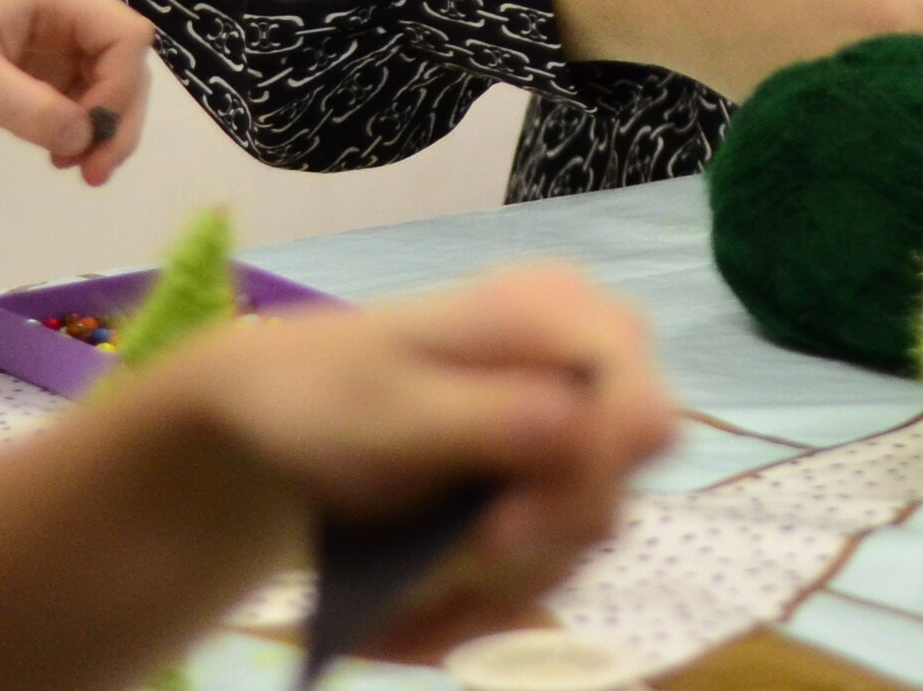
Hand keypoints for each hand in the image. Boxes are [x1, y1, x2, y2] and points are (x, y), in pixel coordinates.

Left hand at [0, 0, 152, 181]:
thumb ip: (32, 109)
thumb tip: (86, 141)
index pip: (125, 36)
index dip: (120, 86)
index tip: (91, 135)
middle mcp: (67, 13)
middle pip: (123, 62)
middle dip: (117, 117)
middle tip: (98, 173)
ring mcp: (53, 39)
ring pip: (105, 82)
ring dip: (101, 128)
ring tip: (82, 172)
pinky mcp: (36, 65)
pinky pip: (74, 95)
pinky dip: (75, 127)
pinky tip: (59, 155)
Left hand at [146, 264, 674, 659]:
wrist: (282, 416)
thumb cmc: (323, 392)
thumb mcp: (386, 406)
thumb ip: (487, 415)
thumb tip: (580, 425)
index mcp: (562, 314)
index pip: (640, 411)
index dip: (591, 482)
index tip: (499, 534)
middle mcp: (593, 366)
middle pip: (617, 486)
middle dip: (528, 542)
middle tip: (445, 568)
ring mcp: (581, 427)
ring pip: (584, 534)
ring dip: (497, 582)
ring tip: (409, 598)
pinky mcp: (557, 482)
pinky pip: (552, 558)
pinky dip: (486, 595)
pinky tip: (419, 607)